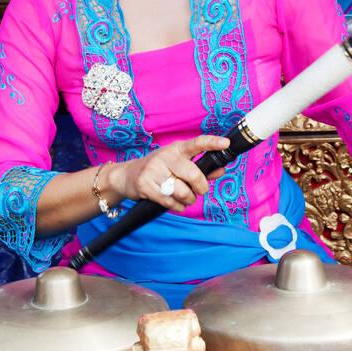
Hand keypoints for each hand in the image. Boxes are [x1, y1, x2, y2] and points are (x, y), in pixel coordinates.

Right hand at [108, 135, 230, 211]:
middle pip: (193, 175)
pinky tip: (174, 202)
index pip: (196, 143)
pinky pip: (171, 203)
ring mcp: (154, 171)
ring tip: (184, 197)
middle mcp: (165, 157)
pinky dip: (177, 207)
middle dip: (201, 188)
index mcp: (176, 149)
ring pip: (183, 192)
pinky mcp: (146, 187)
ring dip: (188, 200)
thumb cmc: (158, 169)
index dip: (212, 143)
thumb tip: (221, 170)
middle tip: (199, 191)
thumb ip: (201, 167)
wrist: (126, 176)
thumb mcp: (178, 163)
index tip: (225, 144)